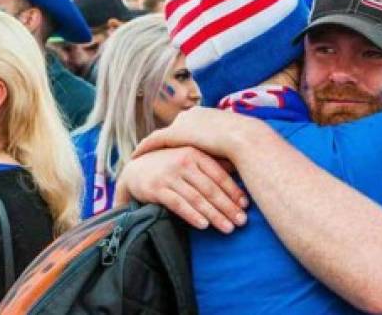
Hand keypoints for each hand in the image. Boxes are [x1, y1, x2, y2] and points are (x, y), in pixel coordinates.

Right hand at [117, 145, 247, 233]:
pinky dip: (192, 215)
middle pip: (210, 188)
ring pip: (196, 198)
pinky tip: (204, 225)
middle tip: (242, 221)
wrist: (135, 169)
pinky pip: (178, 204)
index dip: (234, 191)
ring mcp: (169, 175)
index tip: (246, 205)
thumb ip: (211, 164)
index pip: (219, 174)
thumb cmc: (170, 165)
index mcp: (195, 153)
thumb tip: (240, 170)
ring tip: (228, 228)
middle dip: (228, 207)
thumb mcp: (189, 158)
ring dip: (214, 215)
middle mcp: (183, 162)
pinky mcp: (156, 189)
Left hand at [133, 106, 252, 158]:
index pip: (186, 125)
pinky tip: (135, 157)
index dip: (180, 136)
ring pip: (161, 136)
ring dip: (152, 147)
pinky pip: (153, 142)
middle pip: (172, 130)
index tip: (174, 145)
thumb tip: (226, 160)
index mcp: (204, 114)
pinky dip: (144, 149)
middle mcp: (190, 115)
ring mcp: (182, 123)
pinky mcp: (174, 134)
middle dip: (163, 140)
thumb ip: (222, 148)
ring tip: (141, 156)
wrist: (243, 139)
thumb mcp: (232, 143)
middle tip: (154, 151)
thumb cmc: (243, 144)